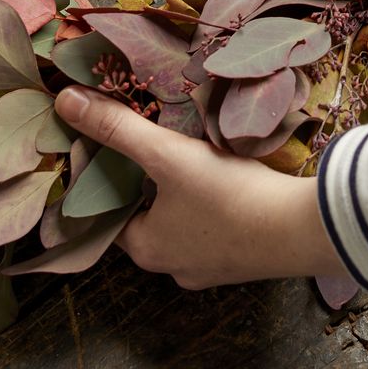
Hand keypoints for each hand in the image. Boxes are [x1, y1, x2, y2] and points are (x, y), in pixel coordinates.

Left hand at [54, 85, 348, 288]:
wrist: (303, 229)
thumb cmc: (227, 195)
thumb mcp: (166, 154)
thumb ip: (117, 128)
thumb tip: (64, 101)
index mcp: (146, 248)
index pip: (109, 210)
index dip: (107, 176)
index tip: (112, 144)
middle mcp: (173, 266)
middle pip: (146, 215)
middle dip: (148, 182)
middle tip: (152, 141)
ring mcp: (212, 267)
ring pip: (183, 222)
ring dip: (183, 192)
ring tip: (188, 153)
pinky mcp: (244, 258)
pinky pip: (216, 226)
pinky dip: (214, 203)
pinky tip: (226, 176)